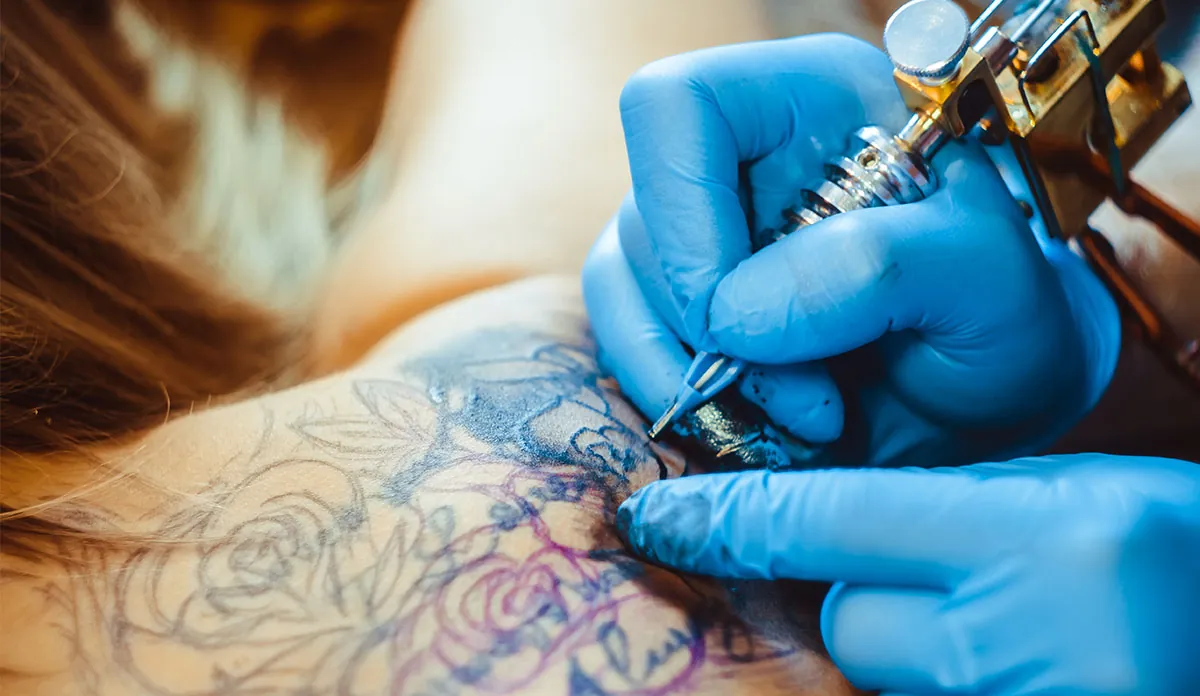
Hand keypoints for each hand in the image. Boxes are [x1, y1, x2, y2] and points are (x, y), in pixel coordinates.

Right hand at [582, 34, 1119, 466]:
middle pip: (643, 216)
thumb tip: (734, 314)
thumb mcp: (990, 282)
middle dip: (712, 330)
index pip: (679, 108)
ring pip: (619, 284)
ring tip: (797, 419)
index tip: (734, 314)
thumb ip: (881, 269)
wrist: (989, 395)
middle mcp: (738, 158)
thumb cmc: (1004, 318)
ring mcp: (702, 232)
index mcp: (810, 103)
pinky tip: (755, 424)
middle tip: (810, 401)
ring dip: (688, 373)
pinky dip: (675, 397)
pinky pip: (627, 341)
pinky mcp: (683, 304)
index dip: (683, 208)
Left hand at [617, 453, 1199, 694]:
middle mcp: (1021, 637)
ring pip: (880, 670)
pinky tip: (1006, 660)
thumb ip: (948, 507)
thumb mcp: (1074, 498)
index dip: (726, 519)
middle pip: (848, 614)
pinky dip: (941, 680)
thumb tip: (828, 521)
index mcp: (1041, 538)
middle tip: (950, 580)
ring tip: (1003, 629)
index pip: (825, 520)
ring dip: (912, 649)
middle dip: (868, 592)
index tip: (654, 519)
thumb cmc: (1184, 556)